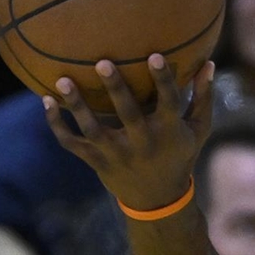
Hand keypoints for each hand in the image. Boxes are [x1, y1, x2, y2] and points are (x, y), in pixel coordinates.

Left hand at [44, 54, 214, 210]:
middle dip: (115, 89)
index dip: (162, 79)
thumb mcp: (198, 129)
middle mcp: (142, 142)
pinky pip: (72, 143)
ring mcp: (116, 153)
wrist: (158, 199)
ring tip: (62, 81)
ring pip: (92, 129)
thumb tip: (209, 63)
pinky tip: (45, 101)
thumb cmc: (180, 154)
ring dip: (76, 106)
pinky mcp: (96, 161)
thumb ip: (202, 97)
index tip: (155, 56)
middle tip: (103, 62)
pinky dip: (57, 125)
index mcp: (168, 131)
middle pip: (127, 113)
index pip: (168, 101)